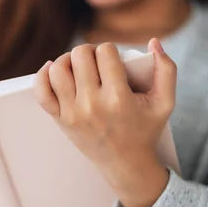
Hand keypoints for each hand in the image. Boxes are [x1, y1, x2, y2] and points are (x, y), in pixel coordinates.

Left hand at [34, 39, 176, 206]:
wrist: (125, 164)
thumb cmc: (145, 130)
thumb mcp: (165, 102)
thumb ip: (166, 69)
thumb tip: (153, 41)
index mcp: (118, 98)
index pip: (105, 52)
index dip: (110, 49)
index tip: (113, 59)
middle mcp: (92, 104)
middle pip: (80, 55)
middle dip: (89, 51)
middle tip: (96, 60)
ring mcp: (73, 113)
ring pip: (58, 69)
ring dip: (67, 60)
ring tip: (78, 65)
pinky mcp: (60, 120)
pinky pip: (41, 92)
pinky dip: (43, 76)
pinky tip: (53, 69)